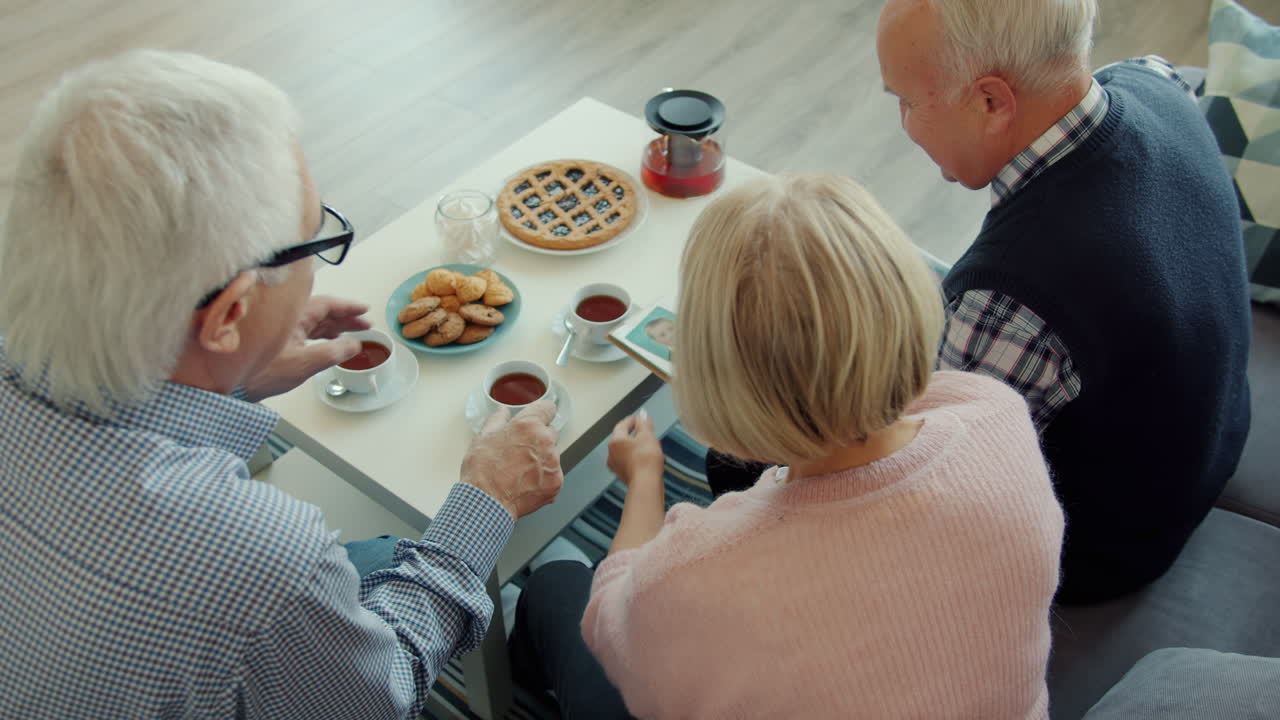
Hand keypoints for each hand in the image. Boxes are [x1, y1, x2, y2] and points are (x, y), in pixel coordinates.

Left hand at [243, 295, 371, 401]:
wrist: (231, 385)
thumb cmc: (258, 372)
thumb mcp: (302, 364)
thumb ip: (331, 353)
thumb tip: (352, 346)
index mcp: (293, 318)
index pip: (326, 305)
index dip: (347, 308)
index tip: (363, 310)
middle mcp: (288, 320)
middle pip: (323, 313)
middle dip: (346, 318)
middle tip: (365, 324)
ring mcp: (282, 330)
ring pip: (315, 323)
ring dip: (336, 327)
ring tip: (354, 333)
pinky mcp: (279, 342)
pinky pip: (307, 332)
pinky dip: (323, 336)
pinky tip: (331, 342)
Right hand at [461, 399, 563, 518]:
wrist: (485, 502)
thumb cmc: (482, 470)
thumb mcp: (483, 438)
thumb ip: (497, 420)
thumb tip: (502, 412)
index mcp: (528, 425)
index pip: (548, 408)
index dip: (541, 413)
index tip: (540, 417)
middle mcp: (545, 441)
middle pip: (551, 433)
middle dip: (539, 439)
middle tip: (520, 451)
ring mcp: (553, 463)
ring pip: (552, 456)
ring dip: (541, 460)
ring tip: (519, 471)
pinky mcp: (556, 482)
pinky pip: (553, 475)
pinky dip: (542, 479)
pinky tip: (525, 483)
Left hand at [607, 409, 664, 486]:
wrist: (646, 483)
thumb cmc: (646, 460)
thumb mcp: (648, 435)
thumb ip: (644, 423)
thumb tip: (642, 415)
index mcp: (615, 441)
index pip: (622, 425)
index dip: (632, 420)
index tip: (640, 418)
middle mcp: (612, 453)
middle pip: (624, 438)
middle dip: (636, 434)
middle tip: (647, 431)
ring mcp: (616, 465)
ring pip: (628, 451)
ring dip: (638, 446)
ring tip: (651, 445)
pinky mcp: (623, 475)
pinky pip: (630, 461)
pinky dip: (638, 457)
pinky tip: (649, 458)